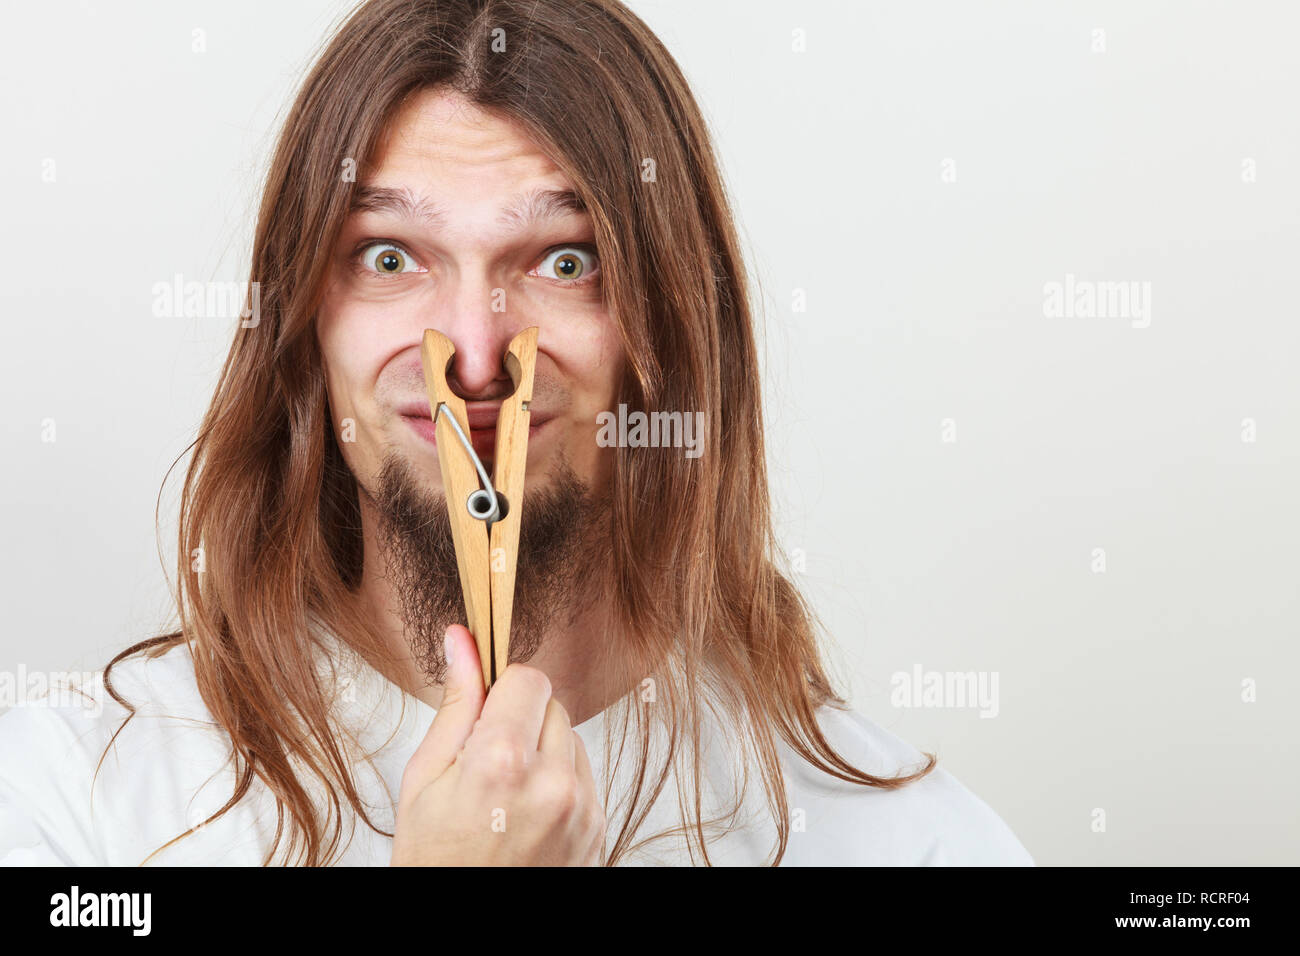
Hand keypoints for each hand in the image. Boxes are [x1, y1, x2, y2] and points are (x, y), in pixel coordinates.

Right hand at [391, 624, 604, 864]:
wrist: (466, 928)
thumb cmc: (434, 859)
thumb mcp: (425, 778)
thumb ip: (455, 703)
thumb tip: (462, 639)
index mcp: (501, 762)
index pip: (528, 678)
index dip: (502, 690)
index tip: (485, 711)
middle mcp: (552, 782)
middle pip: (552, 704)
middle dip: (521, 720)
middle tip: (486, 763)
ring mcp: (582, 808)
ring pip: (571, 738)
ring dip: (543, 751)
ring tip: (505, 795)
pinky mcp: (598, 827)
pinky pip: (583, 775)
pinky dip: (559, 782)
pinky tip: (525, 814)